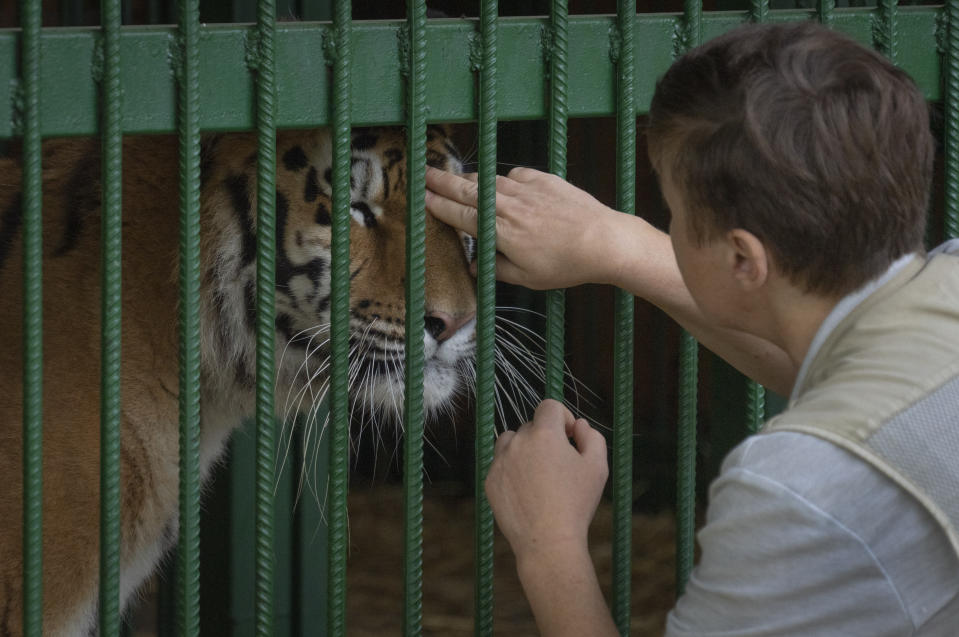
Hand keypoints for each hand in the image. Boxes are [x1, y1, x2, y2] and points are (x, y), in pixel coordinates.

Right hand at [425, 166, 624, 289]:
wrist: (604, 240)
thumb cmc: (566, 265)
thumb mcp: (527, 278)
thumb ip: (496, 269)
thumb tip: (474, 267)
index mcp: (501, 232)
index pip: (461, 216)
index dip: (440, 206)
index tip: (423, 199)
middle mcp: (510, 206)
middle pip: (468, 190)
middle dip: (442, 181)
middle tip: (424, 173)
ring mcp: (527, 190)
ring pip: (490, 180)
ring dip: (469, 179)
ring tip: (455, 179)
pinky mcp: (545, 180)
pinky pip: (516, 175)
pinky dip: (504, 178)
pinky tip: (501, 183)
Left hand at [484, 399, 608, 564]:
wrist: (548, 542)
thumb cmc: (576, 504)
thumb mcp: (597, 467)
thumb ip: (592, 437)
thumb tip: (579, 425)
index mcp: (544, 434)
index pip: (549, 406)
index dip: (563, 417)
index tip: (570, 436)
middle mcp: (518, 442)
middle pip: (531, 426)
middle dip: (546, 438)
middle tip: (559, 465)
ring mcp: (500, 462)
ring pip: (511, 442)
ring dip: (524, 449)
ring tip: (539, 474)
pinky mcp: (489, 481)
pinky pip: (500, 465)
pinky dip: (512, 471)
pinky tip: (527, 491)